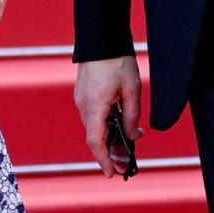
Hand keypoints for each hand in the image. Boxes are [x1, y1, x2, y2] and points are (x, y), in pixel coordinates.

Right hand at [74, 54, 142, 177]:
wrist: (101, 39)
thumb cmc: (117, 62)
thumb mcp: (131, 90)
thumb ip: (131, 115)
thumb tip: (131, 136)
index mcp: (95, 107)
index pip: (96, 142)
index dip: (104, 160)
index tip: (112, 174)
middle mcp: (83, 106)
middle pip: (95, 137)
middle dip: (110, 152)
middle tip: (126, 163)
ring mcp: (81, 100)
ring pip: (94, 126)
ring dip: (110, 137)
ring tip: (130, 141)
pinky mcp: (83, 94)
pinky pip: (93, 115)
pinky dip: (105, 124)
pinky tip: (121, 122)